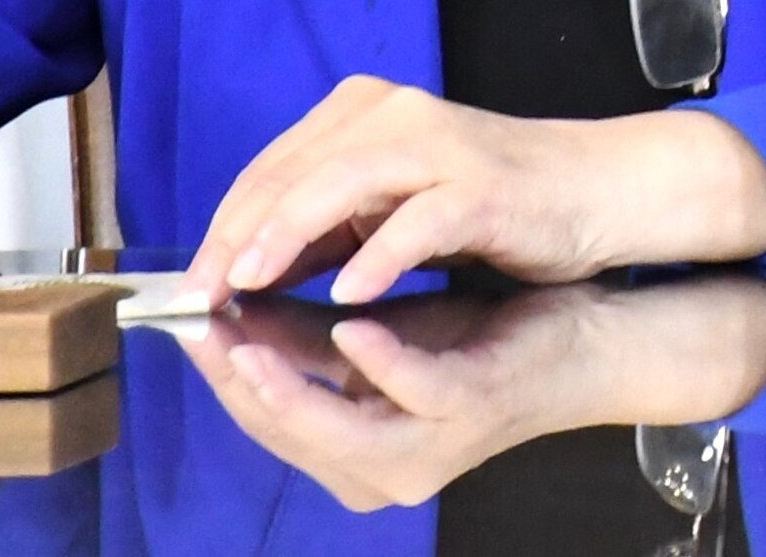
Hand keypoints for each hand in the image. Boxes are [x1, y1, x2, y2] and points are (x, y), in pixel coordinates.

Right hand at [169, 274, 765, 509]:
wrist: (579, 338)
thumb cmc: (473, 335)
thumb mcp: (373, 332)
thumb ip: (305, 329)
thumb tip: (227, 296)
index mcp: (349, 452)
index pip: (262, 418)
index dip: (219, 368)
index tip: (185, 314)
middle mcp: (378, 470)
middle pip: (282, 431)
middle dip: (235, 375)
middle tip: (199, 317)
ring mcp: (425, 448)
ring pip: (331, 431)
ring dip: (284, 383)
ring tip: (247, 330)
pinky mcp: (469, 412)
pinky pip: (412, 395)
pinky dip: (378, 363)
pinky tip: (352, 325)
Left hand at [183, 77, 765, 303]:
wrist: (595, 193)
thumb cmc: (489, 209)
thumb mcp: (389, 215)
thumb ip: (325, 229)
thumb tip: (239, 271)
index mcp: (364, 113)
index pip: (270, 170)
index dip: (222, 229)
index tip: (186, 291)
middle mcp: (394, 113)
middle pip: (292, 174)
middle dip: (237, 240)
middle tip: (200, 300)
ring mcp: (439, 144)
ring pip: (340, 184)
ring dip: (286, 239)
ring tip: (248, 288)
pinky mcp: (483, 184)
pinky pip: (418, 220)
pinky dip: (377, 259)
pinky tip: (348, 298)